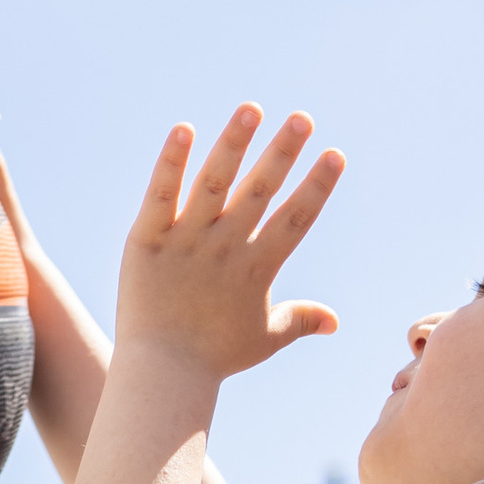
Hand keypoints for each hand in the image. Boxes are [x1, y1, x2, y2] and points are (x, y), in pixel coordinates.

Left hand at [115, 106, 343, 387]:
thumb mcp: (264, 339)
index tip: (335, 154)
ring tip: (251, 109)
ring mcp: (186, 241)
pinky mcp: (148, 240)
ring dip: (233, 144)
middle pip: (259, 192)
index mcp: (256, 268)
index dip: (316, 186)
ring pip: (213, 183)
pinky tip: (184, 130)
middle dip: (282, 153)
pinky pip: (160, 195)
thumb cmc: (214, 358)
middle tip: (301, 118)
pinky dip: (171, 163)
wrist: (162, 374)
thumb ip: (300, 321)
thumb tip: (334, 322)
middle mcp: (225, 248)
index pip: (294, 219)